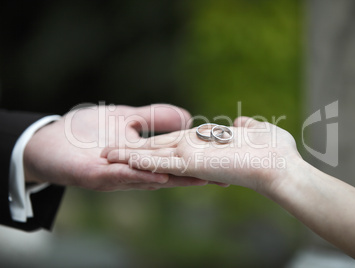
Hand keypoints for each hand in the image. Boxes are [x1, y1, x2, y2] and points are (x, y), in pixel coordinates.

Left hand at [24, 104, 207, 190]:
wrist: (49, 141)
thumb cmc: (87, 131)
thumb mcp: (128, 118)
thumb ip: (156, 118)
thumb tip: (188, 117)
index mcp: (144, 159)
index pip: (176, 161)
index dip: (199, 163)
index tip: (225, 163)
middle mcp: (134, 172)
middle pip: (169, 175)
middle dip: (196, 177)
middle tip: (223, 178)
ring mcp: (116, 177)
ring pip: (148, 179)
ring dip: (174, 179)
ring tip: (200, 179)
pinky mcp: (95, 177)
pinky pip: (118, 177)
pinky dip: (137, 175)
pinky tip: (156, 174)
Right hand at [104, 117, 301, 196]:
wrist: (284, 170)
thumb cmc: (276, 151)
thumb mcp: (256, 133)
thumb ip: (243, 129)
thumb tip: (239, 124)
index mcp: (205, 149)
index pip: (172, 145)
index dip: (151, 144)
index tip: (133, 142)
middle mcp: (193, 157)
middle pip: (155, 152)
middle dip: (131, 152)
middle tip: (104, 151)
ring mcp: (190, 161)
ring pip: (150, 158)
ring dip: (126, 156)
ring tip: (102, 154)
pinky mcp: (190, 164)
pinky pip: (157, 161)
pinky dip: (136, 159)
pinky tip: (116, 158)